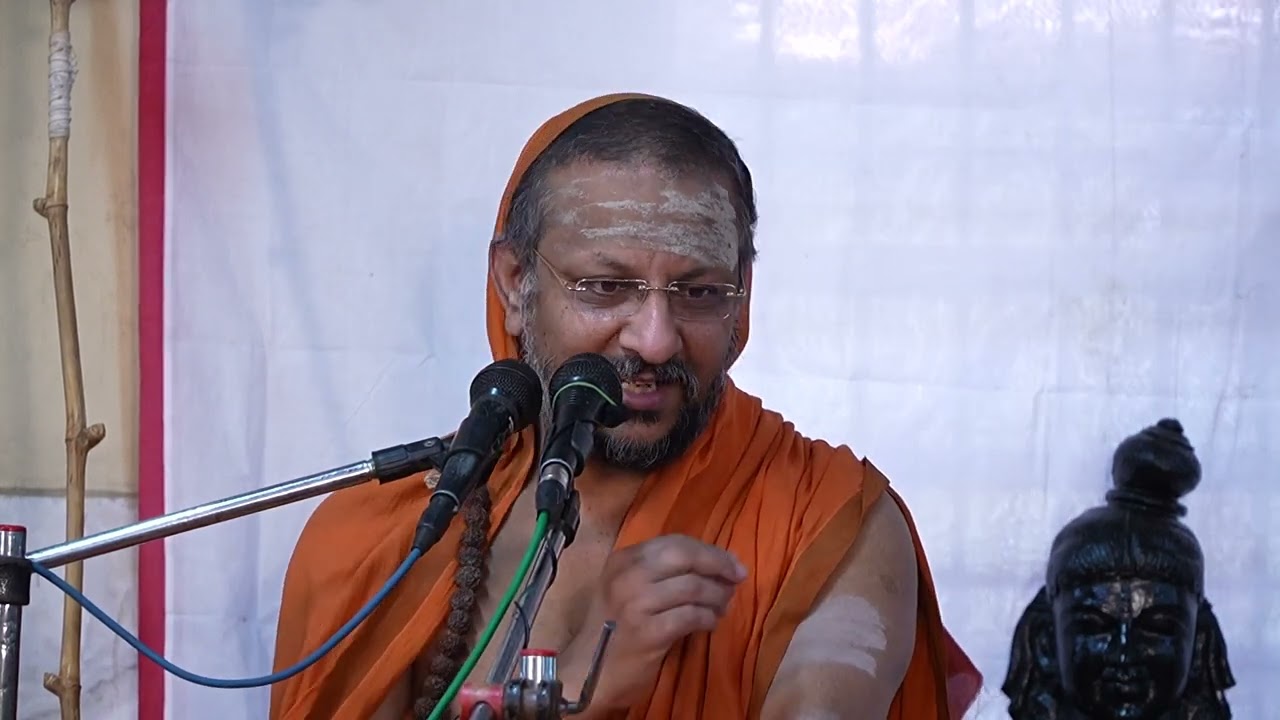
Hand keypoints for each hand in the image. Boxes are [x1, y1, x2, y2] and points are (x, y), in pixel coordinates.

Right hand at [564, 534, 747, 711]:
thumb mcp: (627, 589)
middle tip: (738, 577)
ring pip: (693, 587)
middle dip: (718, 564)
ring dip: (717, 596)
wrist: (587, 673)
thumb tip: (713, 564)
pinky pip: (691, 616)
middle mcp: (627, 576)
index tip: (731, 562)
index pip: (674, 542)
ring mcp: (636, 603)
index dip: (708, 550)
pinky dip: (708, 618)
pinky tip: (710, 623)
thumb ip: (659, 572)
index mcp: (623, 560)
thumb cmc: (613, 630)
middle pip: (684, 556)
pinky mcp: (648, 632)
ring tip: (723, 606)